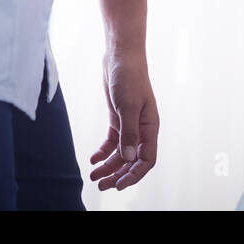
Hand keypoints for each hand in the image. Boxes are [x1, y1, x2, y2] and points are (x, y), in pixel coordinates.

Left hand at [89, 50, 158, 191]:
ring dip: (109, 167)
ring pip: (121, 153)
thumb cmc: (129, 78)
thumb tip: (128, 158)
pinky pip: (112, 142)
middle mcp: (142, 129)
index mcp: (150, 128)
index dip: (135, 175)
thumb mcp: (127, 106)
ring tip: (94, 177)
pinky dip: (103, 153)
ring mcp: (129, 124)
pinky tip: (93, 159)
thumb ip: (128, 133)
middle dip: (118, 175)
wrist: (121, 58)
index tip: (119, 185)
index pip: (146, 159)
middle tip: (101, 185)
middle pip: (132, 160)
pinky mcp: (118, 119)